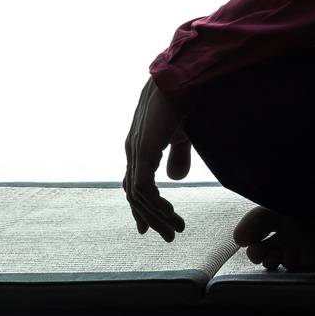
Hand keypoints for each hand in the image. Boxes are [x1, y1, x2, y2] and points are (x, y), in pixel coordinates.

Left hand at [123, 76, 190, 241]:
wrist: (181, 79)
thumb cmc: (182, 101)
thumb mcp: (181, 134)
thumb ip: (177, 155)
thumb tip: (174, 179)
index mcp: (139, 145)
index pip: (135, 183)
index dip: (142, 206)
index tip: (149, 226)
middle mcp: (132, 151)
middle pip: (134, 194)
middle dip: (150, 216)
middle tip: (166, 235)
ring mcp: (135, 152)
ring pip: (139, 196)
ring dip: (156, 215)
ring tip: (174, 229)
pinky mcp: (142, 152)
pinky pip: (143, 188)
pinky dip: (154, 204)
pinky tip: (169, 212)